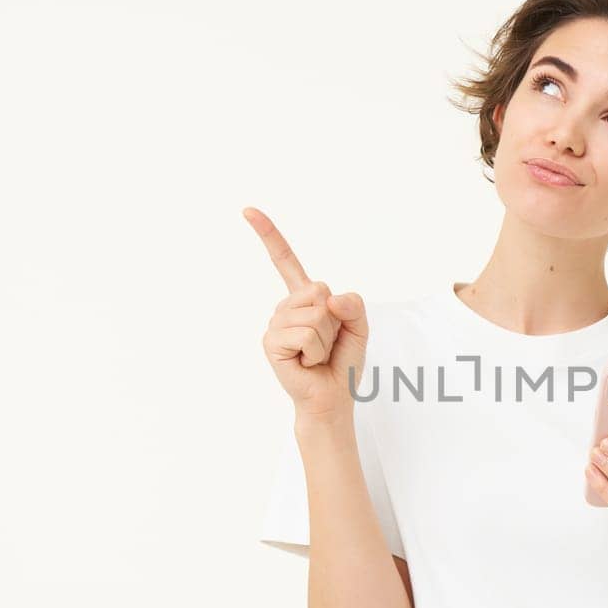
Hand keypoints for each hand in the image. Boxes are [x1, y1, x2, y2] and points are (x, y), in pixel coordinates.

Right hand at [243, 206, 367, 419]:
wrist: (332, 396)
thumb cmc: (342, 362)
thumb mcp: (359, 326)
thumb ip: (354, 304)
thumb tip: (330, 299)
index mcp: (304, 298)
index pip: (285, 261)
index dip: (268, 235)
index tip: (247, 210)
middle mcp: (285, 307)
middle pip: (320, 291)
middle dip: (335, 321)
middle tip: (327, 344)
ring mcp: (275, 323)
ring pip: (315, 314)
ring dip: (326, 339)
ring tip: (317, 355)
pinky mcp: (270, 342)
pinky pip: (306, 333)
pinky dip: (316, 351)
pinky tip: (306, 362)